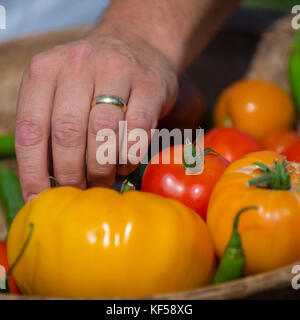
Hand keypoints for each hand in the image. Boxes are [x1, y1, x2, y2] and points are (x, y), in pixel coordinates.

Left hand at [15, 30, 177, 201]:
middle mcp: (78, 65)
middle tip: (79, 190)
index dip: (33, 171)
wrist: (137, 44)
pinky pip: (137, 129)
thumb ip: (50, 126)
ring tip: (103, 179)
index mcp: (45, 70)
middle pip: (68, 133)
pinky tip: (126, 163)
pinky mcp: (150, 84)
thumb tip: (44, 180)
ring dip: (102, 167)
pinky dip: (129, 155)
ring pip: (103, 132)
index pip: (31, 129)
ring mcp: (117, 71)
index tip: (39, 198)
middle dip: (72, 173)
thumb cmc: (95, 79)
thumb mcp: (62, 88)